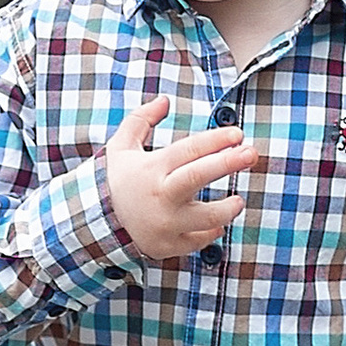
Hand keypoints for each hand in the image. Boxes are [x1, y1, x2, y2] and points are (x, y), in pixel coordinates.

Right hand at [104, 95, 257, 261]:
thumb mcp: (120, 147)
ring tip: (238, 200)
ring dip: (228, 208)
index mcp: (152, 169)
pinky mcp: (168, 246)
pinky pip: (199, 241)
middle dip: (230, 162)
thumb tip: (164, 100)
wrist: (94, 224)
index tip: (237, 134)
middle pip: (200, 176)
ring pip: (209, 217)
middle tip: (251, 153)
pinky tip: (215, 223)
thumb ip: (141, 120)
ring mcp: (166, 224)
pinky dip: (210, 232)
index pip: (190, 149)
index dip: (217, 139)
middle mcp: (161, 196)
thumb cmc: (114, 182)